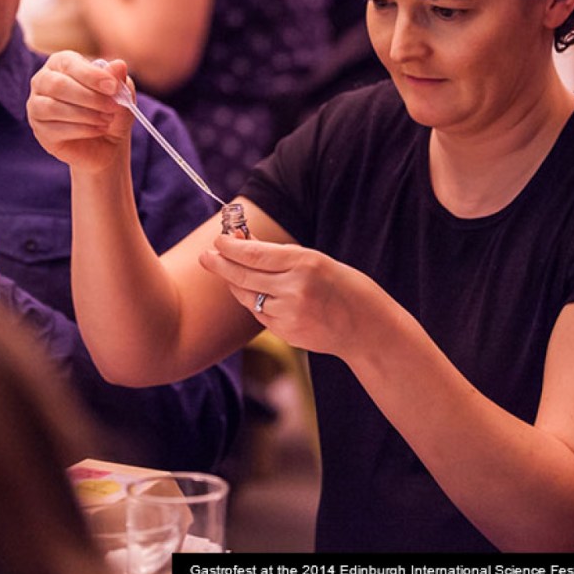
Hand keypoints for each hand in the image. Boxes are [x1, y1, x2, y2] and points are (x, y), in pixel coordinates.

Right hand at [27, 51, 135, 171]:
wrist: (107, 142)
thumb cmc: (110, 110)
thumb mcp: (120, 93)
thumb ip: (117, 78)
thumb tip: (119, 64)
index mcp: (61, 62)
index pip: (69, 63)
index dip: (91, 75)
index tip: (113, 87)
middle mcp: (43, 80)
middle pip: (58, 85)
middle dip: (90, 97)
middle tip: (113, 107)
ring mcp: (36, 106)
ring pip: (54, 107)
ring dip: (87, 115)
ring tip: (107, 120)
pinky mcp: (40, 130)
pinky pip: (56, 129)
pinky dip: (82, 129)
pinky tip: (98, 130)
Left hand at [199, 233, 389, 356]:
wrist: (367, 327)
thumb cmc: (344, 287)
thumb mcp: (318, 261)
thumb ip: (281, 255)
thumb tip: (244, 243)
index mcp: (305, 263)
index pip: (255, 254)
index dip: (231, 247)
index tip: (218, 240)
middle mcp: (295, 289)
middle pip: (244, 276)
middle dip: (221, 265)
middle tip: (206, 256)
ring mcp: (290, 314)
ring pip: (248, 297)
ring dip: (236, 284)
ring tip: (230, 273)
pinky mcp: (287, 333)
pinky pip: (260, 314)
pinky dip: (255, 302)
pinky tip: (257, 294)